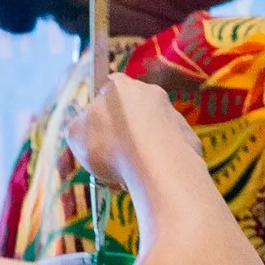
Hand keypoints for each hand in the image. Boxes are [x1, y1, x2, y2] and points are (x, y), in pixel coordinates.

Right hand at [66, 72, 200, 194]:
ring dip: (139, 152)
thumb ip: (77, 126)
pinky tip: (150, 179)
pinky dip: (160, 163)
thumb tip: (81, 127)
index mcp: (119, 86)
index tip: (95, 137)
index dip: (98, 116)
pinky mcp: (188, 137)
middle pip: (130, 113)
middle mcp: (150, 93)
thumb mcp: (75, 135)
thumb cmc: (112, 147)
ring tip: (128, 176)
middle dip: (121, 136)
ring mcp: (173, 114)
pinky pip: (169, 150)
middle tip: (110, 161)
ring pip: (150, 134)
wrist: (158, 168)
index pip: (105, 92)